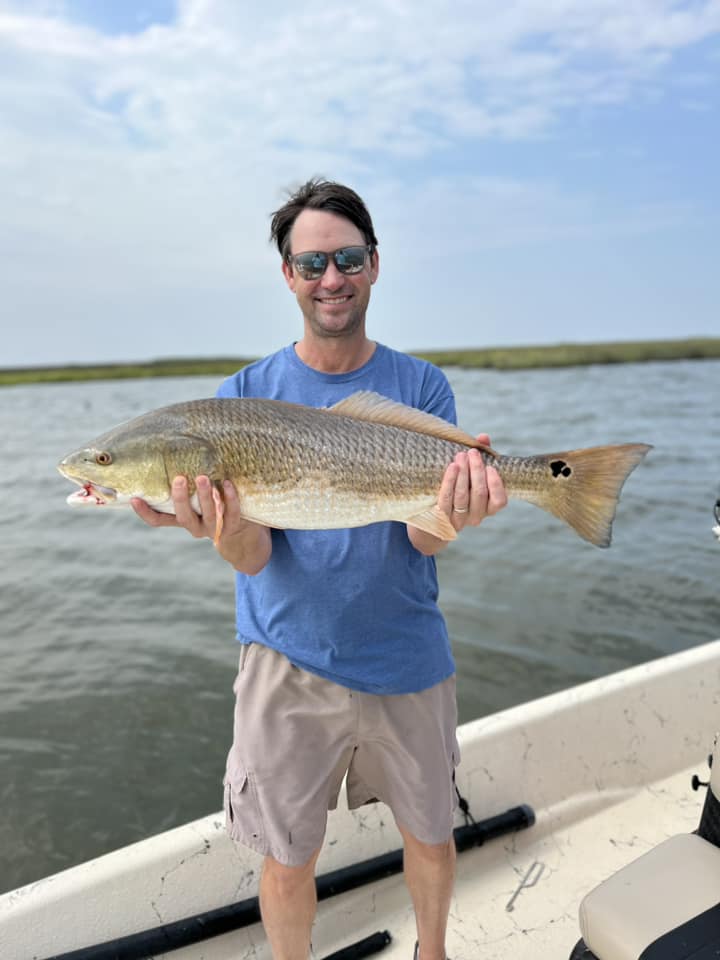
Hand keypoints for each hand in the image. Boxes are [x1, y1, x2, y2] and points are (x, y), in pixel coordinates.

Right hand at [131, 476, 271, 573]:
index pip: (158, 520)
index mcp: (181, 520)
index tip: (134, 499)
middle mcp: (195, 527)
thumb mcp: (195, 499)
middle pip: (184, 516)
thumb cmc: (211, 505)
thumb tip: (168, 450)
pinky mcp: (233, 525)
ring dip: (205, 495)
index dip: (145, 513)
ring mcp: (214, 528)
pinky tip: (226, 482)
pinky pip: (232, 512)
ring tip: (203, 477)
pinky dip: (230, 497)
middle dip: (180, 498)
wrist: (240, 531)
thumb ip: (184, 486)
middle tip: (179, 478)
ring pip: (209, 514)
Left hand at [437, 434, 506, 533]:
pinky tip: (451, 467)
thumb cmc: (458, 486)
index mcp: (488, 508)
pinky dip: (450, 481)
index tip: (490, 466)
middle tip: (472, 453)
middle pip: (480, 494)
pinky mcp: (442, 518)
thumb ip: (481, 455)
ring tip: (461, 456)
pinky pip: (446, 499)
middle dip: (477, 471)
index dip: (496, 484)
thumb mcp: (471, 471)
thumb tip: (483, 437)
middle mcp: (476, 516)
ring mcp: (459, 520)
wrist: (431, 512)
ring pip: (463, 496)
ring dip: (463, 474)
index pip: (499, 501)